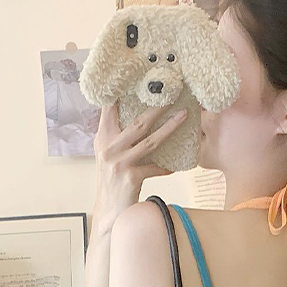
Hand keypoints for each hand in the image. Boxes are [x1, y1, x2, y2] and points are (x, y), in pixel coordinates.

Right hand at [92, 102, 185, 229]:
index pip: (109, 108)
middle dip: (158, 106)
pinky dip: (166, 167)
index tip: (140, 74)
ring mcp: (119, 163)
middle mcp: (108, 148)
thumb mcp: (108, 155)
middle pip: (138, 122)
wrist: (108, 212)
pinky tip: (175, 166)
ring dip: (169, 127)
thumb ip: (117, 137)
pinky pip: (155, 168)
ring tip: (183, 115)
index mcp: (102, 138)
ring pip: (150, 141)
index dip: (123, 90)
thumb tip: (139, 116)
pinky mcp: (130, 178)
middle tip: (174, 93)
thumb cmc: (111, 182)